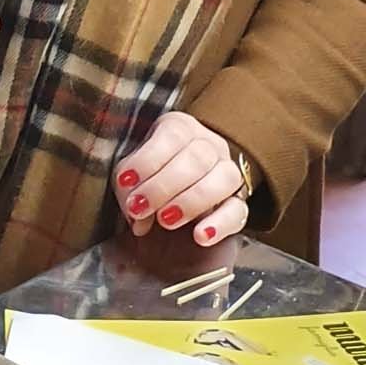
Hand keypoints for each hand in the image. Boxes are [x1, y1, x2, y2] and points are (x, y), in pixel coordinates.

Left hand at [114, 112, 250, 248]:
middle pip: (198, 157)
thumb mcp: (132, 176)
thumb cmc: (146, 179)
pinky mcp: (238, 204)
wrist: (169, 198)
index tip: (126, 182)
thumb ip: (129, 189)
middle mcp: (209, 145)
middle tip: (140, 208)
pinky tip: (200, 236)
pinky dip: (220, 224)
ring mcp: (228, 173)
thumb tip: (138, 215)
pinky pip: (239, 211)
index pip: (172, 135)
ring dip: (192, 201)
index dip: (148, 160)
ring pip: (225, 178)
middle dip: (164, 186)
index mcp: (180, 129)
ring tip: (165, 220)